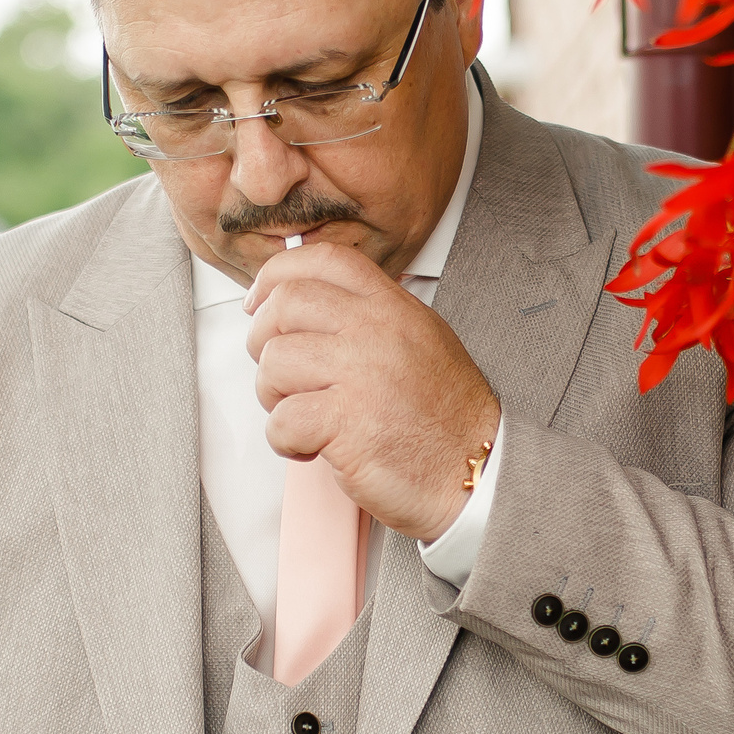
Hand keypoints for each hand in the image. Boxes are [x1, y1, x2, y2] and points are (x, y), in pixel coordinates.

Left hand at [244, 242, 500, 542]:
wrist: (475, 473)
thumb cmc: (445, 421)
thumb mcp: (419, 343)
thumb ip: (371, 318)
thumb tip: (310, 302)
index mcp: (393, 308)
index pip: (324, 260)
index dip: (277, 275)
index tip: (258, 303)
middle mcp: (377, 331)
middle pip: (285, 304)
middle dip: (263, 341)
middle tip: (278, 374)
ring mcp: (361, 374)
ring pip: (275, 361)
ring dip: (273, 396)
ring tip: (302, 416)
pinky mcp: (346, 422)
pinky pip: (281, 419)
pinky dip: (284, 440)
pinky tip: (311, 448)